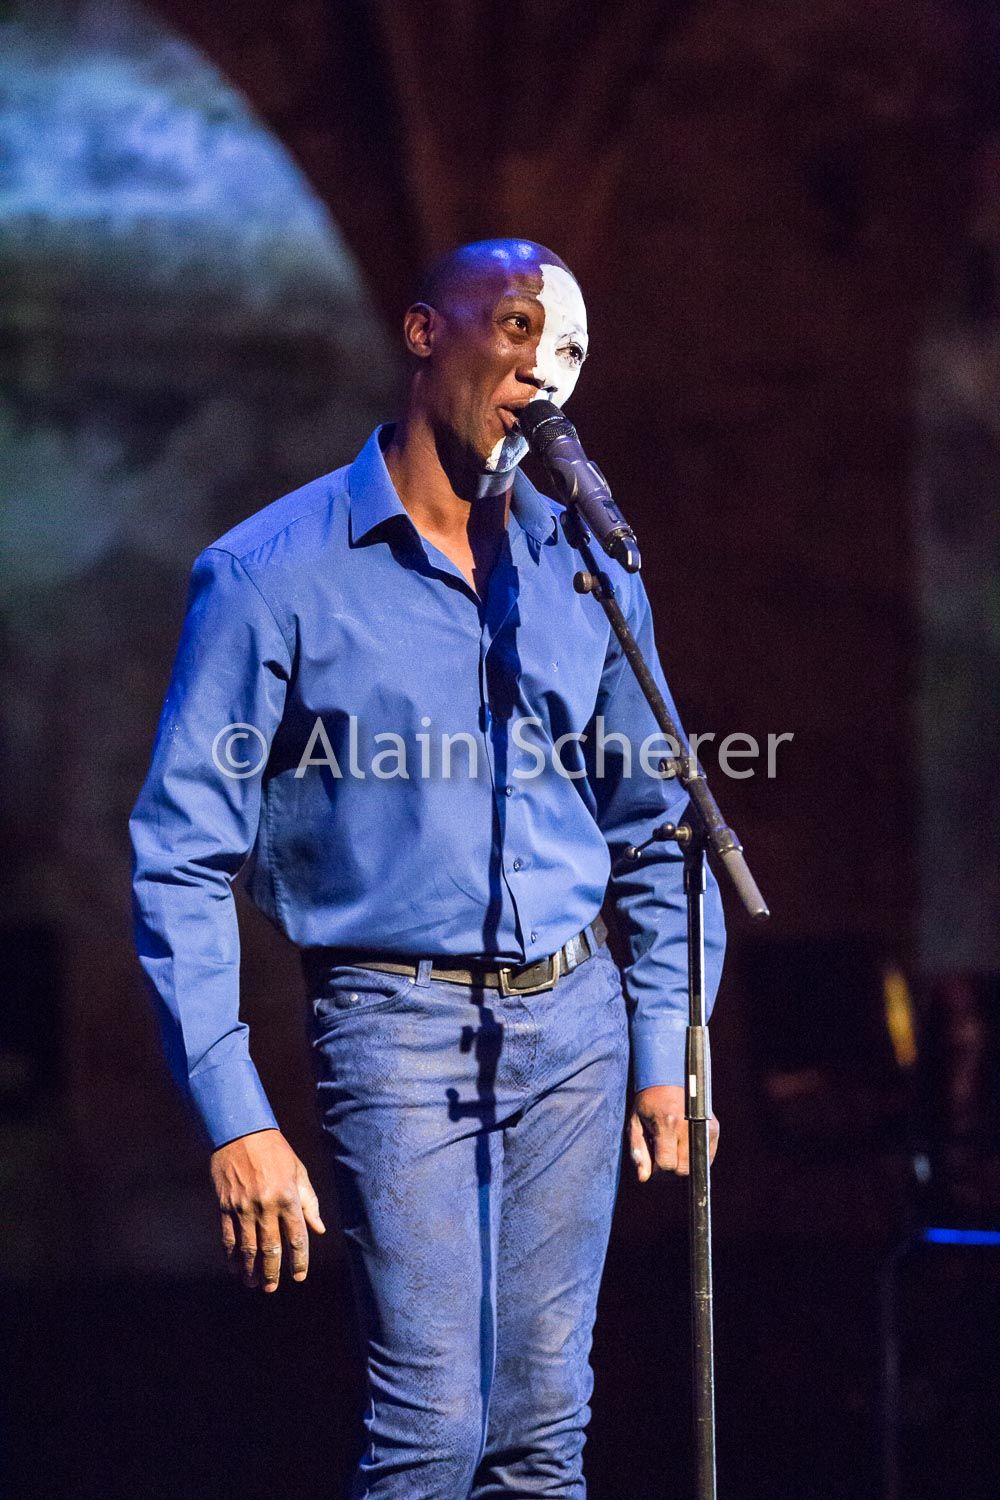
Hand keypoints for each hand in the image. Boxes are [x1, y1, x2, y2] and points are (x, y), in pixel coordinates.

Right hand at [210, 1129, 325, 1291]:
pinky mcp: (225, 1206)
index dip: (298, 1260)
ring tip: (253, 1284)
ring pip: (247, 1247)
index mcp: (288, 1197)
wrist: (240, 1132)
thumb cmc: (274, 1151)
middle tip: (272, 1288)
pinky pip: (228, 1237)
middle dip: (271, 1272)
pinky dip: (231, 1255)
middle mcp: (266, 1205)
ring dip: (250, 1269)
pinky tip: (235, 1267)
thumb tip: (319, 1229)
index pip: (296, 1237)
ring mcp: (243, 1207)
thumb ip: (308, 1202)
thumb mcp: (298, 1171)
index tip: (298, 1276)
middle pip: (270, 1248)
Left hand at [627, 1085, 719, 1182]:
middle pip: (683, 1169)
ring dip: (683, 1164)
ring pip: (696, 1166)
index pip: (667, 1164)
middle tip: (662, 1155)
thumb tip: (643, 1178)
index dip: (658, 1168)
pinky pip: (707, 1157)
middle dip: (670, 1169)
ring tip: (672, 1149)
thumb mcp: (635, 1123)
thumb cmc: (649, 1102)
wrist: (669, 1078)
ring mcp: (704, 1127)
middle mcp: (688, 1126)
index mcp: (667, 1123)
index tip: (653, 1159)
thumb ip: (638, 1151)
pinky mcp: (714, 1128)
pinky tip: (684, 1146)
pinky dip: (695, 1158)